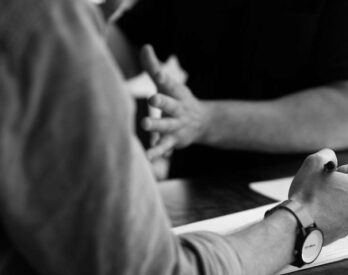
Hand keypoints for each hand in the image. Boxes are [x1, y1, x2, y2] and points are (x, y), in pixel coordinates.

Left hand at [140, 45, 211, 159]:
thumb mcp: (167, 84)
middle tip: (152, 97)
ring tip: (144, 124)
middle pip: (170, 104)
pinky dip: (157, 152)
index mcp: (176, 93)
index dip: (164, 78)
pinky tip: (148, 155)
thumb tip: (145, 46)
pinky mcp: (174, 140)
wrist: (202, 123)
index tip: (158, 74)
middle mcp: (178, 109)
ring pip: (166, 126)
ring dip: (157, 125)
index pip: (170, 84)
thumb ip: (153, 67)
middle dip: (162, 101)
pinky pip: (165, 147)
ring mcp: (177, 125)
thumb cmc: (177, 100)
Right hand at [288, 149, 347, 242]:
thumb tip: (332, 161)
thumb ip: (327, 155)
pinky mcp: (346, 232)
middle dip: (346, 184)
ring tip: (322, 200)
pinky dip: (336, 213)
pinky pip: (346, 217)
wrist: (297, 226)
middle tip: (327, 186)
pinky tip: (320, 212)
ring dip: (342, 199)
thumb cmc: (306, 195)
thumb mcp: (313, 163)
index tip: (337, 173)